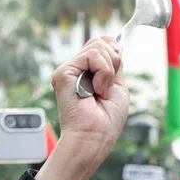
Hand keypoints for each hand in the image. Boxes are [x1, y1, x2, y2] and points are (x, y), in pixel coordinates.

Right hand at [52, 37, 127, 167]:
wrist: (94, 137)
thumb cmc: (105, 121)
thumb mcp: (117, 84)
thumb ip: (114, 63)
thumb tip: (115, 43)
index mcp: (86, 74)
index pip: (102, 43)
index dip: (114, 53)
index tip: (114, 77)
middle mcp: (75, 71)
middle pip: (100, 41)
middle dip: (113, 61)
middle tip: (106, 88)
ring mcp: (67, 72)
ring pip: (98, 46)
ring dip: (108, 70)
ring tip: (99, 92)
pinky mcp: (62, 74)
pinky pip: (92, 55)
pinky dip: (102, 72)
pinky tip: (94, 90)